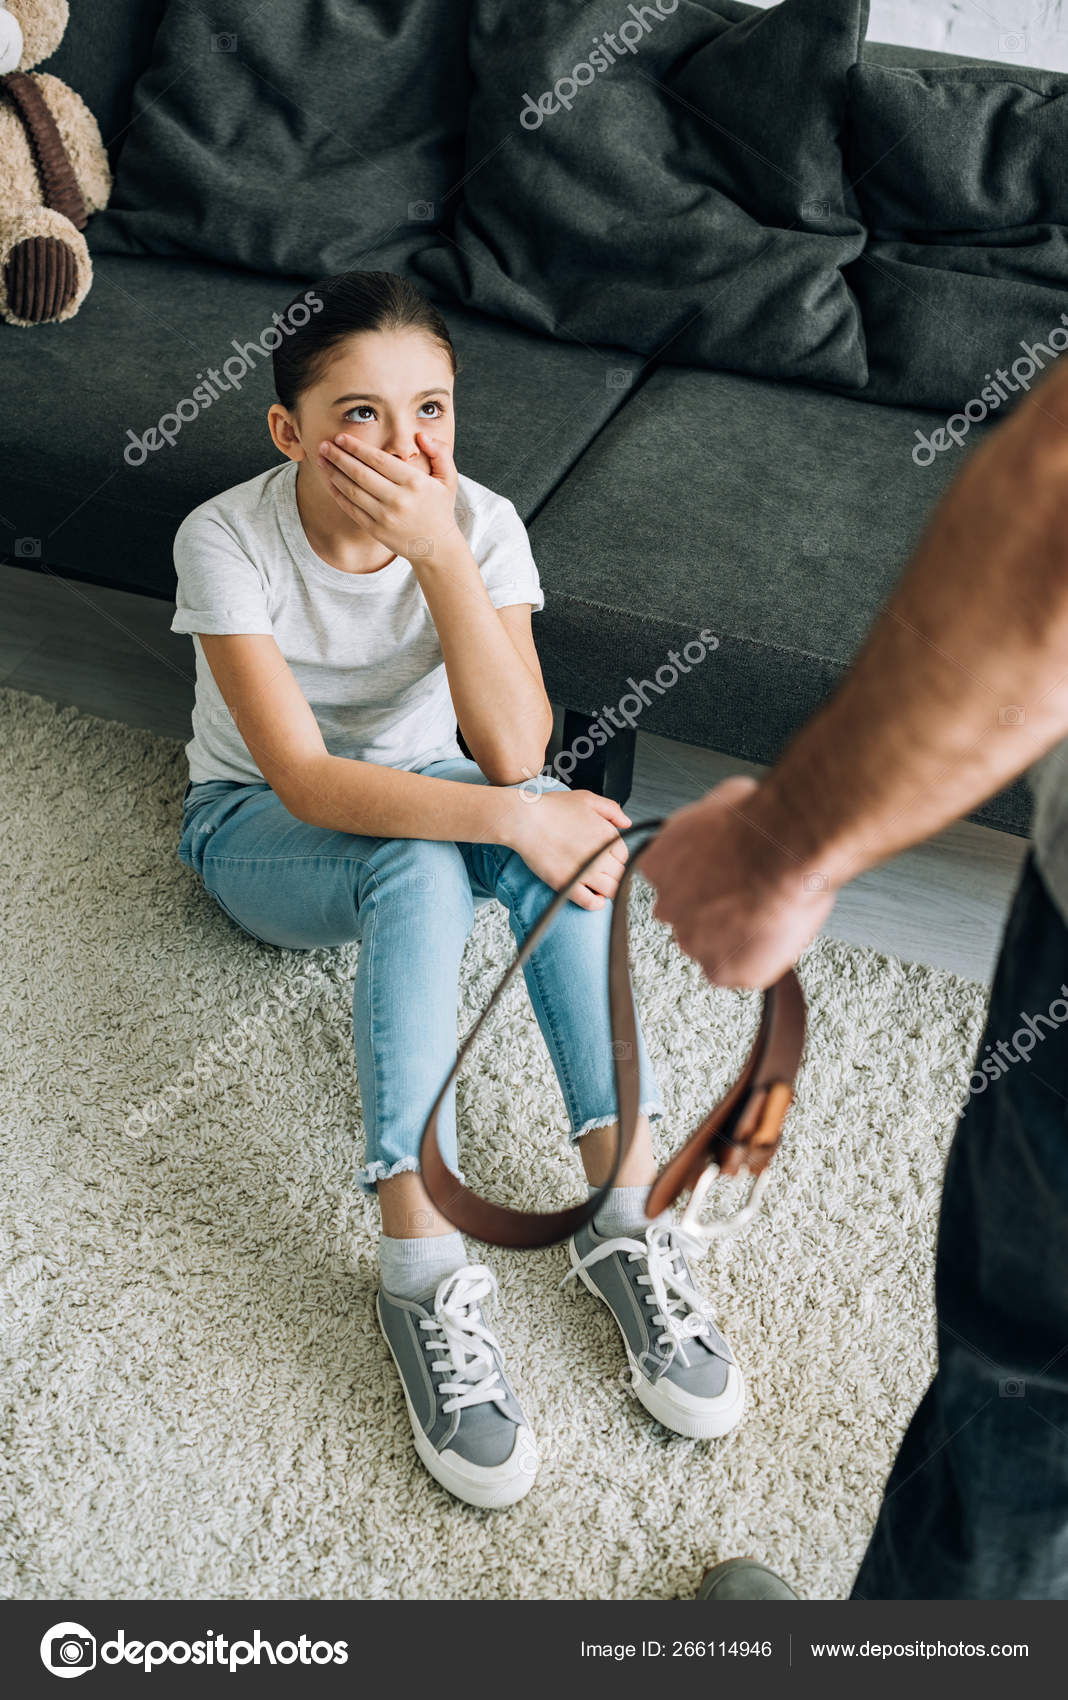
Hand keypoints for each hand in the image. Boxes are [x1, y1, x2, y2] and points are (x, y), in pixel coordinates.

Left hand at [316, 429, 460, 560]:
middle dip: (339, 457)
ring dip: (333, 473)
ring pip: (352, 490)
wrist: (437, 547)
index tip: (341, 437)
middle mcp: (398, 499)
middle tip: (324, 444)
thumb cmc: (440, 508)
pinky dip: (337, 493)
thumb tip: (420, 436)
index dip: (357, 447)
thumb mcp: (448, 478)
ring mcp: (385, 516)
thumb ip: (440, 452)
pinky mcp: (375, 530)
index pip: (378, 460)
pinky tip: (329, 480)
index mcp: (414, 482)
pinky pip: (351, 508)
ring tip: (321, 459)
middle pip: (360, 473)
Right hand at [503, 787, 632, 910]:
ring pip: (610, 890)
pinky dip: (596, 904)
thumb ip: (611, 809)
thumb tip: (627, 823)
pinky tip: (594, 898)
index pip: (625, 856)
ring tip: (597, 885)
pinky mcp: (567, 885)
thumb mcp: (587, 798)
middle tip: (601, 872)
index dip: (615, 858)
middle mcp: (600, 856)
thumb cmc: (551, 808)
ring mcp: (585, 872)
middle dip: (612, 874)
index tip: (606, 859)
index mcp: (607, 836)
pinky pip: (591, 903)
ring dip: (607, 890)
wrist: (525, 820)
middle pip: (620, 874)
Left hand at [639, 776, 835, 987]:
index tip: (722, 879)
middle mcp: (668, 909)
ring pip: (714, 949)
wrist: (785, 849)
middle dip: (714, 913)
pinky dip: (758, 960)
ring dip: (736, 937)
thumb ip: (707, 829)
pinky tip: (775, 933)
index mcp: (658, 867)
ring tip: (769, 913)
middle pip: (687, 920)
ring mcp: (694, 944)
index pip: (669, 885)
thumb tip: (718, 824)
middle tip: (749, 897)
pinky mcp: (725, 972)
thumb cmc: (758, 822)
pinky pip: (742, 972)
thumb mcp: (718, 803)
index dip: (701, 883)